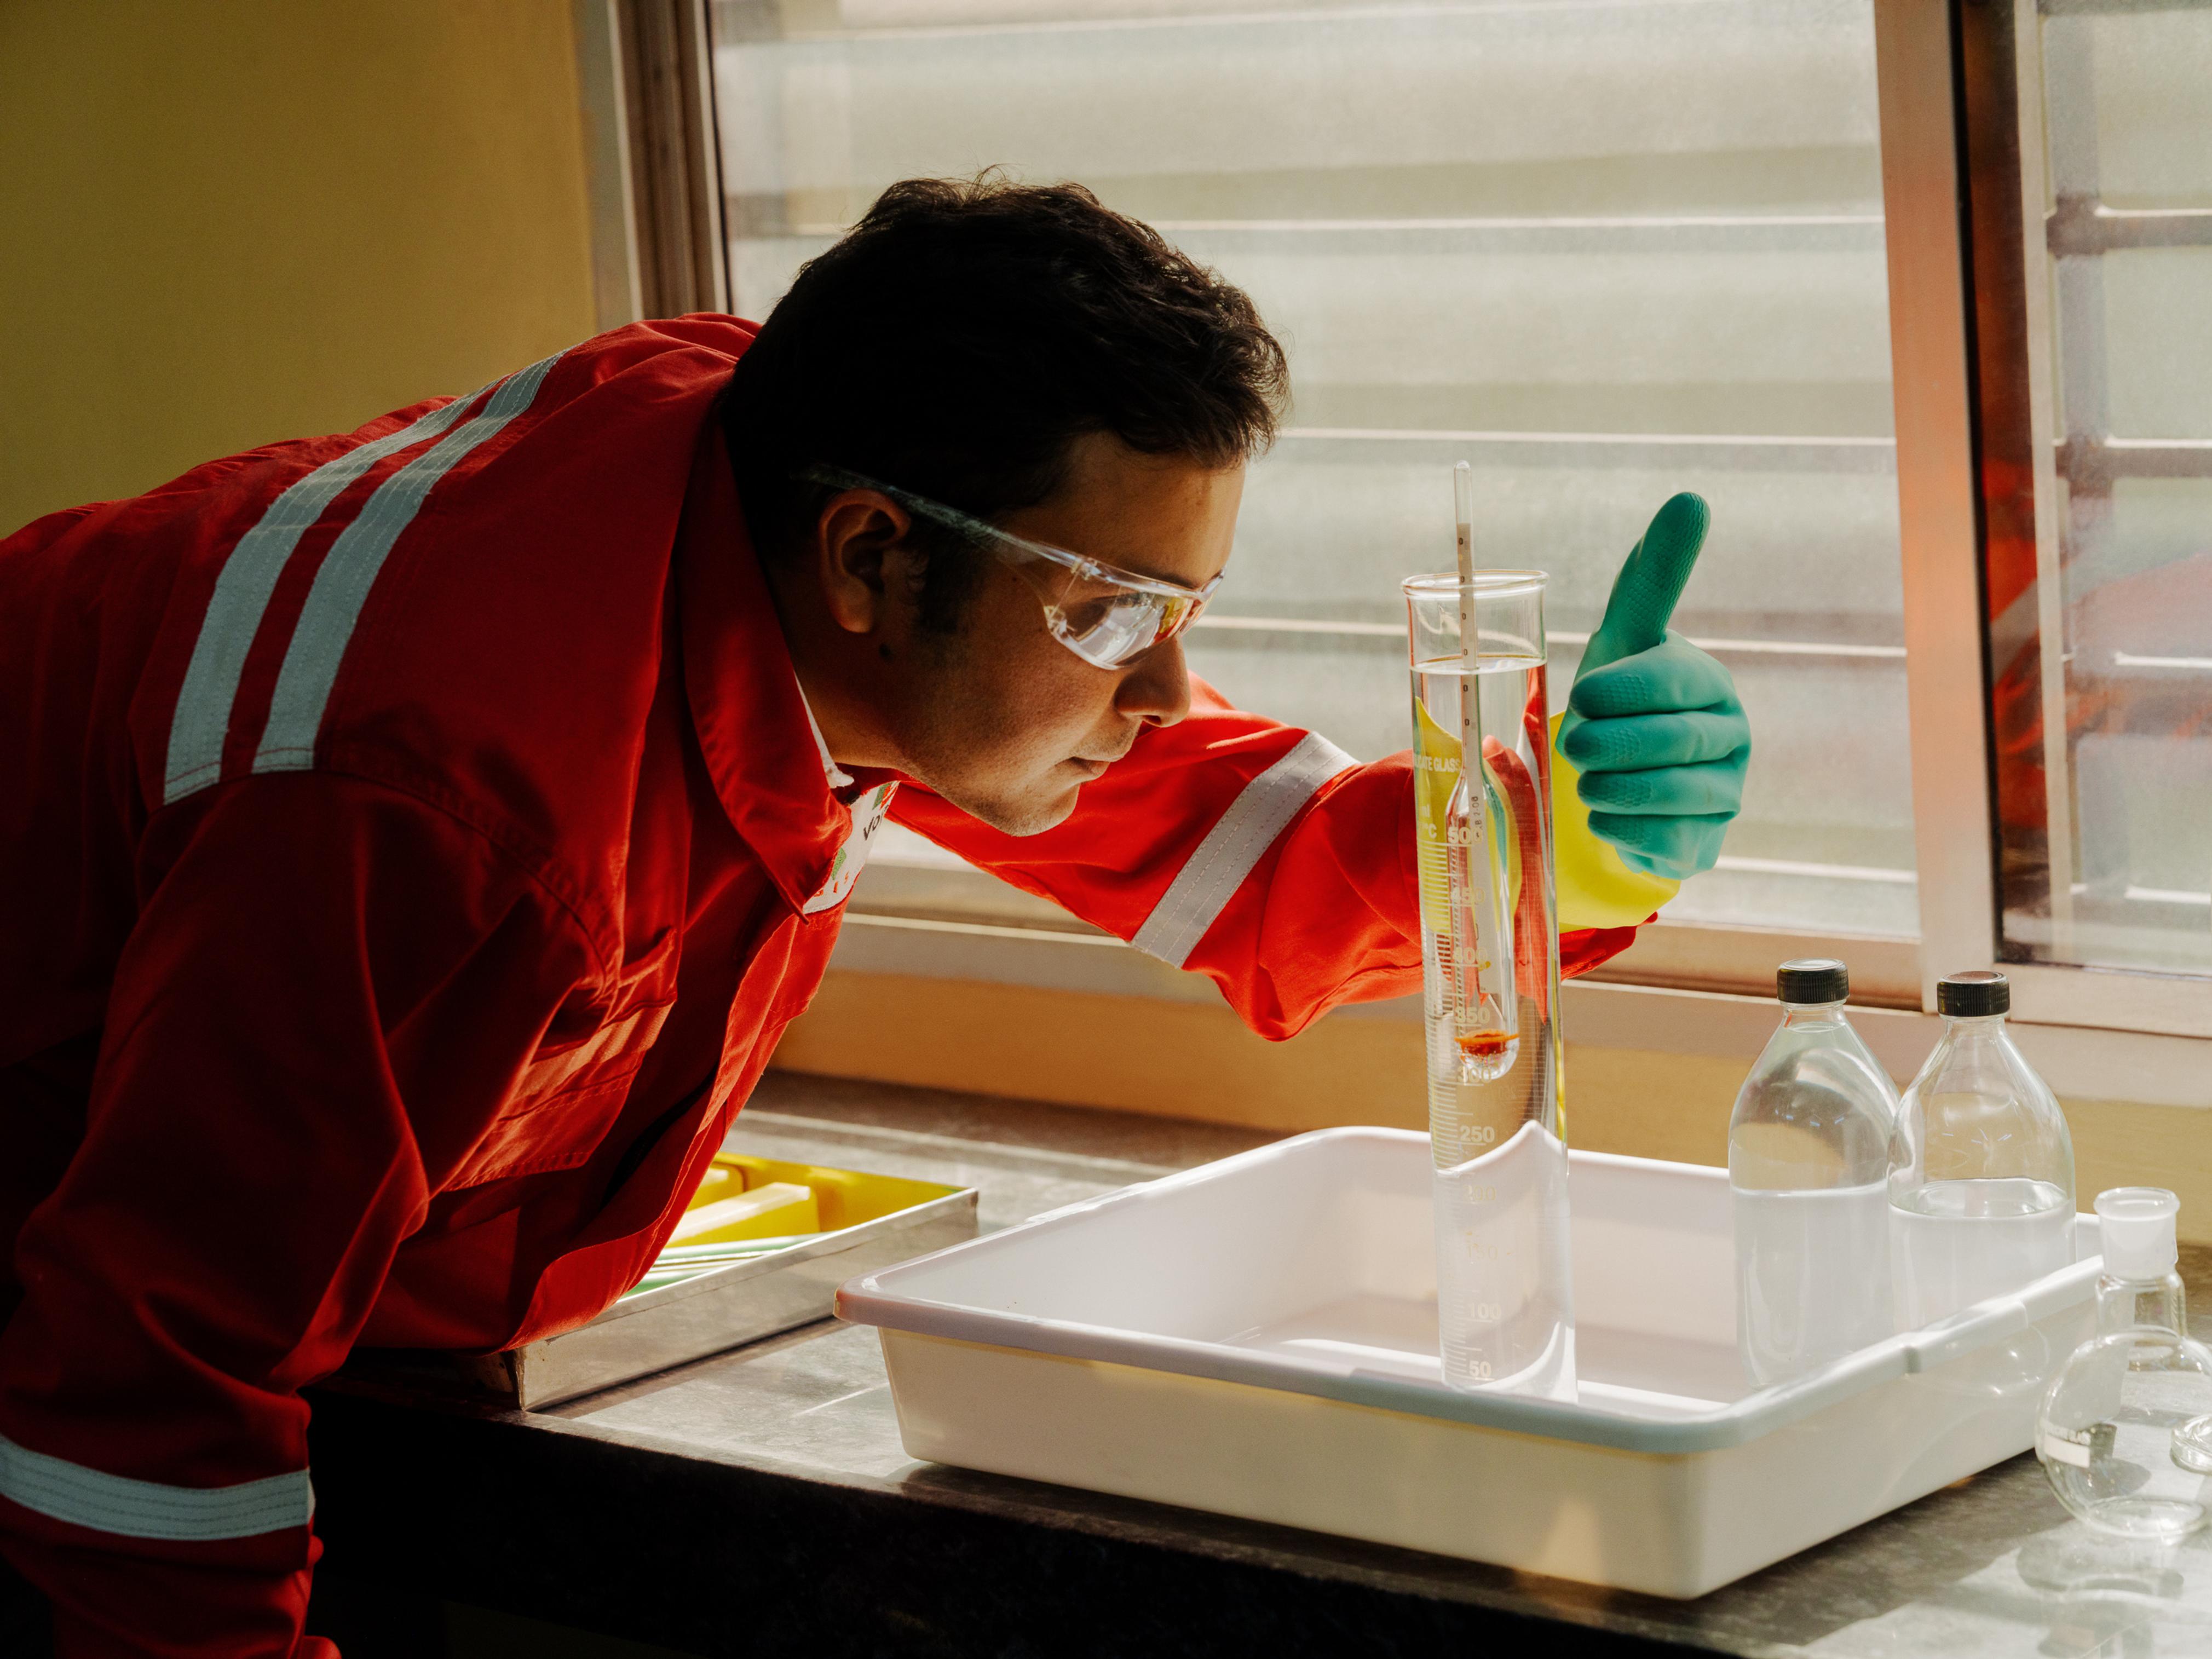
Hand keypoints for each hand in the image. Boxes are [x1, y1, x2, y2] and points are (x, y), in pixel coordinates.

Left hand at [1559, 493, 1747, 880]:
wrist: (1621, 780)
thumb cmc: (1623, 698)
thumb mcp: (1625, 639)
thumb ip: (1653, 578)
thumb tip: (1691, 499)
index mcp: (1709, 683)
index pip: (1674, 681)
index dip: (1623, 689)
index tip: (1584, 695)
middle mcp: (1731, 739)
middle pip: (1672, 741)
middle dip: (1610, 744)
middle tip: (1575, 746)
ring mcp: (1724, 796)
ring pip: (1669, 796)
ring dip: (1611, 788)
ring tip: (1587, 780)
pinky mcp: (1702, 846)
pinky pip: (1665, 843)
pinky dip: (1623, 831)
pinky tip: (1606, 815)